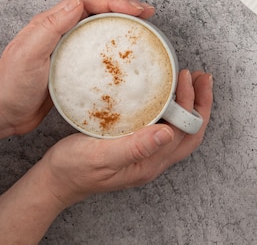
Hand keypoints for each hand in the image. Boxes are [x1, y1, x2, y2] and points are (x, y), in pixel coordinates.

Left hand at [0, 0, 154, 140]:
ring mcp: (69, 49)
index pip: (89, 3)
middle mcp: (62, 31)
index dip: (115, 1)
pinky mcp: (74, 68)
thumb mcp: (28, 53)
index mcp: (52, 22)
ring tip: (144, 31)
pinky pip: (99, 53)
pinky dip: (116, 51)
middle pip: (99, 12)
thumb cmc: (10, 85)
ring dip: (123, 27)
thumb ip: (50, 27)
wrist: (2, 115)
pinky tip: (128, 61)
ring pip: (101, 30)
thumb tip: (77, 3)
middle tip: (148, 15)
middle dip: (125, 9)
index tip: (137, 8)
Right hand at [39, 69, 212, 208]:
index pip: (184, 130)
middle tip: (202, 76)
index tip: (186, 77)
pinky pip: (166, 127)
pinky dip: (174, 108)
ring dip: (190, 105)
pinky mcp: (136, 147)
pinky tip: (166, 95)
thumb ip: (135, 146)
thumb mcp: (102, 155)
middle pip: (190, 132)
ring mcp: (146, 155)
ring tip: (191, 81)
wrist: (55, 180)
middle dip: (201, 103)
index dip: (191, 102)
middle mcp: (153, 160)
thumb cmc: (74, 169)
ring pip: (181, 130)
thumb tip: (168, 133)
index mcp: (149, 162)